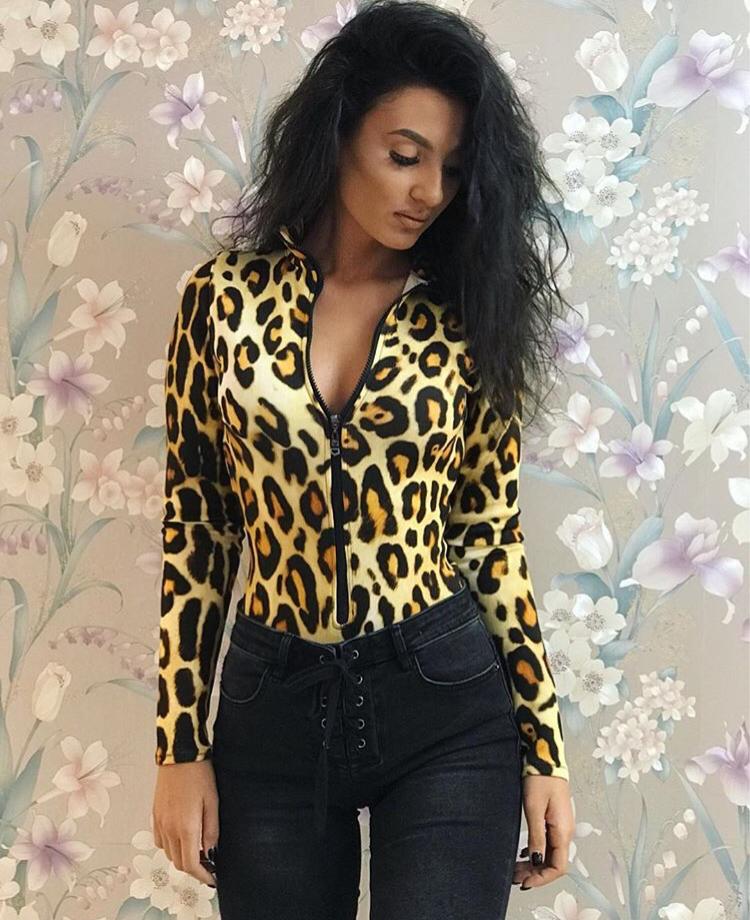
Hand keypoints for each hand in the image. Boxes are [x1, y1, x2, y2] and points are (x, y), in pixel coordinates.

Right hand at [152, 760, 219, 888]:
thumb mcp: (213, 801)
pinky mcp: (155, 815)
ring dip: (181, 857)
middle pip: (178, 862)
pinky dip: (170, 846)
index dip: (202, 876)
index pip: (191, 864)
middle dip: (193, 868)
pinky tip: (181, 837)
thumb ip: (211, 829)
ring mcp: (159, 822)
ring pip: (168, 853)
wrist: (178, 754)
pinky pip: (159, 840)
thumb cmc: (199, 774)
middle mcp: (169, 828)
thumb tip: (210, 850)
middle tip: (207, 864)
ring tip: (197, 850)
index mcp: (186, 827)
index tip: (211, 878)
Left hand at [514, 775, 573, 890]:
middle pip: (553, 862)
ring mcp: (560, 825)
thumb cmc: (540, 779)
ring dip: (534, 863)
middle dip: (535, 873)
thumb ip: (537, 836)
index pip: (558, 866)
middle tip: (515, 877)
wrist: (546, 759)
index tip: (525, 882)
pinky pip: (548, 842)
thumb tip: (536, 861)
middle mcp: (565, 831)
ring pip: (549, 853)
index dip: (542, 878)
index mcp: (563, 831)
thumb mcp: (534, 808)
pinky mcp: (554, 819)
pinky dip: (536, 851)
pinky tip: (524, 852)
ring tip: (516, 868)